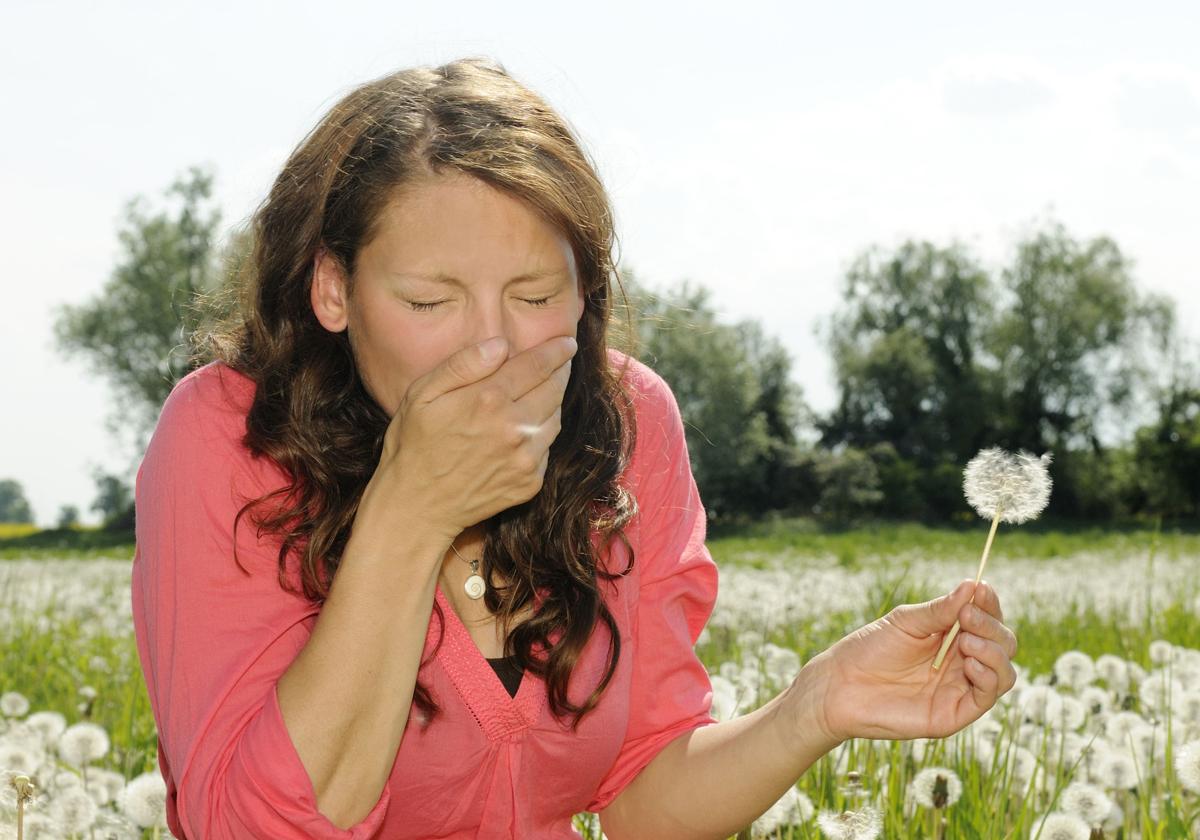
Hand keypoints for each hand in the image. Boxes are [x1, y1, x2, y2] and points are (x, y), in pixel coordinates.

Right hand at [361, 334, 577, 540]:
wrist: (416, 507)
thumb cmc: (413, 445)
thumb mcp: (422, 394)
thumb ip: (463, 365)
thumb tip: (501, 344)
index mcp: (488, 400)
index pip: (537, 365)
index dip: (557, 350)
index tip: (567, 342)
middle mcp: (514, 428)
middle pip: (554, 389)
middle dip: (561, 371)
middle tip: (562, 361)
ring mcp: (525, 458)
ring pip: (556, 419)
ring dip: (553, 402)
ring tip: (543, 392)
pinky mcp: (530, 482)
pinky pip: (547, 449)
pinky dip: (542, 434)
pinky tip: (526, 430)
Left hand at [804, 580, 1018, 743]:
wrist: (841, 685)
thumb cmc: (869, 649)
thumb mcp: (905, 622)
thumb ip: (940, 610)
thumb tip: (972, 586)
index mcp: (952, 636)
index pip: (987, 619)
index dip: (989, 604)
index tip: (982, 588)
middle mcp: (962, 661)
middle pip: (1002, 644)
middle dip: (991, 626)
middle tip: (967, 616)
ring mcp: (960, 688)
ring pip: (1004, 671)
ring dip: (993, 652)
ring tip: (966, 641)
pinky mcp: (955, 713)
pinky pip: (987, 697)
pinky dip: (988, 677)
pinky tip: (969, 663)